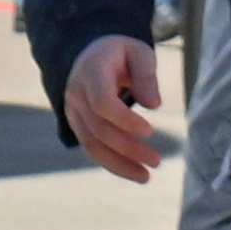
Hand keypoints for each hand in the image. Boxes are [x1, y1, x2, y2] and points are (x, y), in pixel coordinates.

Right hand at [59, 32, 164, 184]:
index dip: (125, 120)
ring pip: (92, 144)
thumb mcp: (138, 53)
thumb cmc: (120, 54)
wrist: (90, 54)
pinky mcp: (77, 125)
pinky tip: (132, 172)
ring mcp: (72, 111)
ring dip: (119, 164)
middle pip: (99, 129)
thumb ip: (146, 76)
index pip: (102, 103)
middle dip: (128, 148)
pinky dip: (111, 163)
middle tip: (157, 161)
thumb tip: (154, 105)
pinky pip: (90, 148)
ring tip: (145, 176)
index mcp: (91, 72)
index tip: (150, 131)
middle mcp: (76, 93)